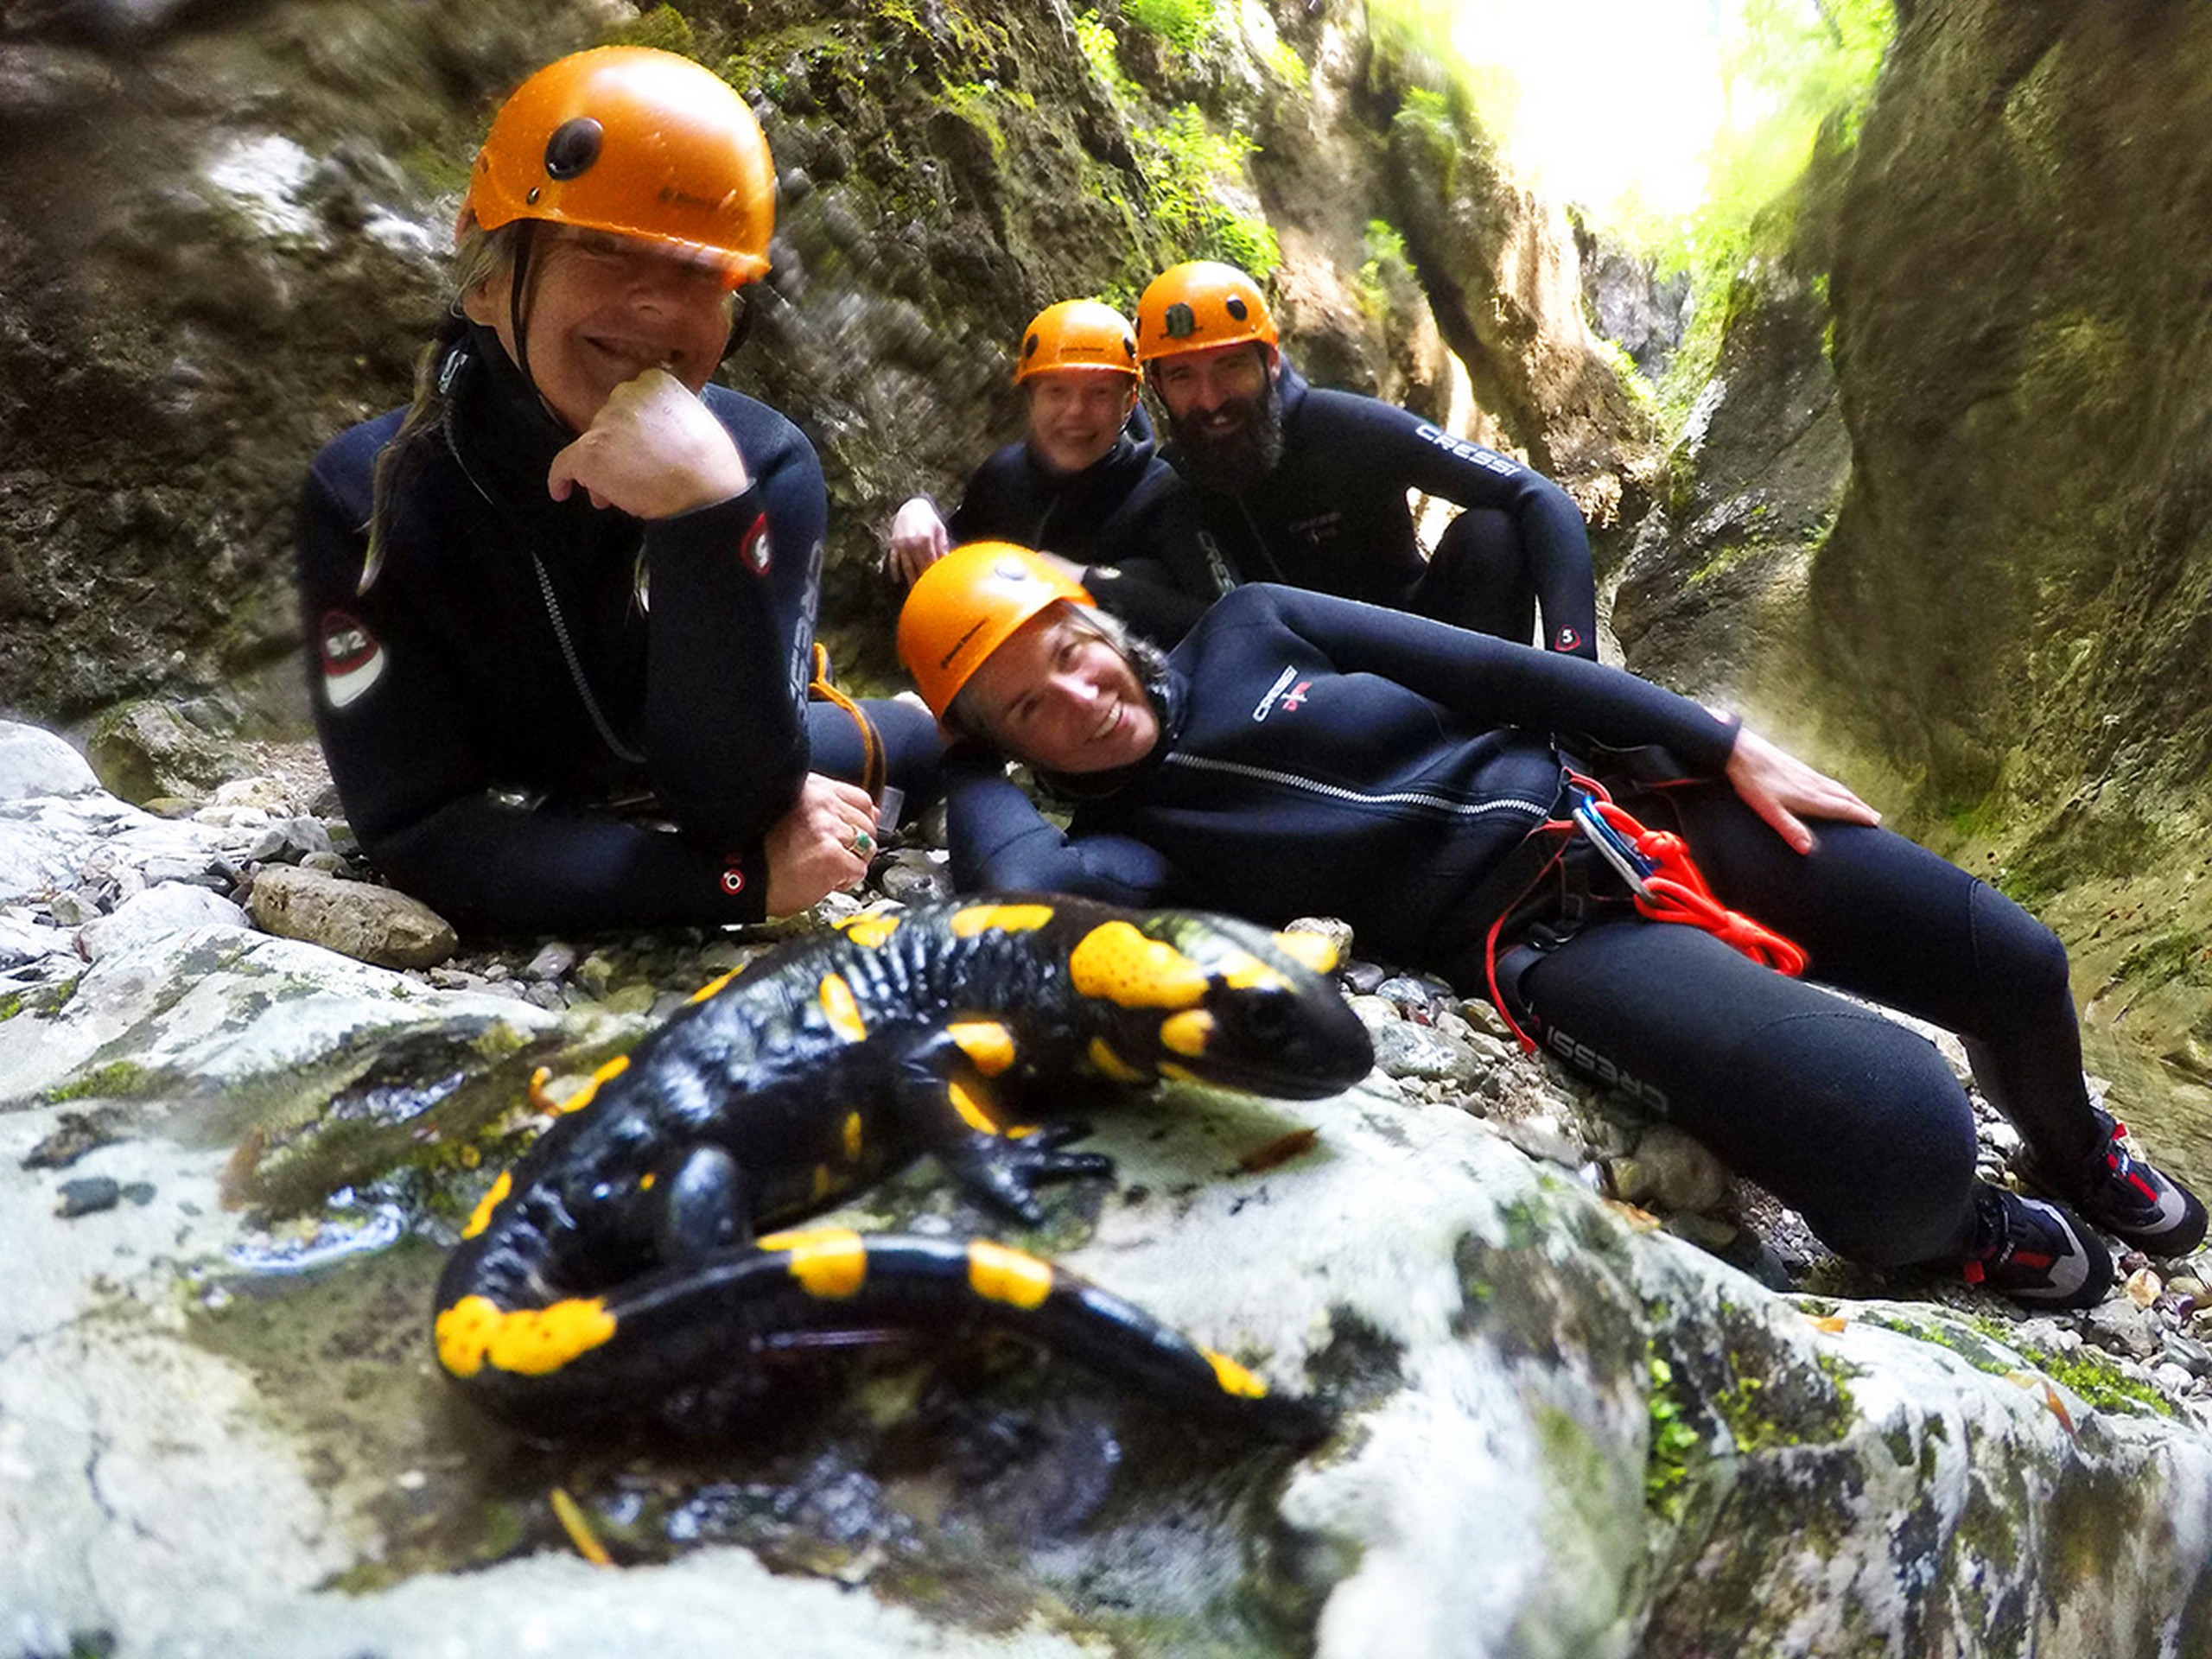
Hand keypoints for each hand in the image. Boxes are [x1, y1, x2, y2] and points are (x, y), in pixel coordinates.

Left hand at [547, 368, 749, 517]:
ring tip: (612, 493)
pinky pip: (563, 465)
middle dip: (614, 449)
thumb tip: (656, 432)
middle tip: (627, 475)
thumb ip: (671, 415)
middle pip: (607, 423)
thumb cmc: (711, 466)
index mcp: (655, 381)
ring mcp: (605, 423)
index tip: (636, 446)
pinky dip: (560, 479)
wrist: (705, 492)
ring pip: (590, 446)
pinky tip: (560, 491)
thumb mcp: (699, 421)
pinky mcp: (589, 452)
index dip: (630, 428)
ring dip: (598, 468)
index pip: (629, 401)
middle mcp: (625, 393)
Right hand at [762, 773, 878, 916]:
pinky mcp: (833, 857)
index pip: (859, 798)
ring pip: (867, 847)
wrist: (740, 878)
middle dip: (855, 843)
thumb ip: (827, 807)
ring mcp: (828, 829)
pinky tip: (824, 880)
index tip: (851, 833)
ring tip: (824, 867)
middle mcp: (821, 803)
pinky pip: (858, 871)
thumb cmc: (759, 850)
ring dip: (851, 861)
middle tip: (832, 855)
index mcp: (811, 788)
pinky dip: (845, 880)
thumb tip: (871, 812)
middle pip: (866, 823)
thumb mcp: (792, 812)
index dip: (859, 820)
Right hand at [886, 497, 949, 584]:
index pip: (931, 561)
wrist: (912, 507)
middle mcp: (912, 542)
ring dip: (910, 579)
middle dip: (923, 579)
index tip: (938, 583)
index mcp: (925, 539)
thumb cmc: (929, 520)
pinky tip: (897, 580)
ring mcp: (901, 544)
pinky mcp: (894, 544)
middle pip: (919, 566)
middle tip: (927, 592)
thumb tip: (946, 562)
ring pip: (906, 566)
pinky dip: (895, 570)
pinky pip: (894, 560)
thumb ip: (943, 547)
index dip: (934, 573)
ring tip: (914, 591)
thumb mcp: (940, 530)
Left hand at [1724, 727, 1880, 854]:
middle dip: (1861, 808)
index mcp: (1810, 796)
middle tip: (1877, 819)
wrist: (1739, 750)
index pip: (1843, 807)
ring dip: (1852, 797)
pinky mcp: (1796, 767)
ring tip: (1861, 805)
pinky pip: (1825, 780)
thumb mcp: (1769, 810)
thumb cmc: (1752, 782)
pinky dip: (1836, 788)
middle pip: (1844, 796)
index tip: (1876, 825)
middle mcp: (1813, 783)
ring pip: (1836, 787)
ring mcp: (1805, 773)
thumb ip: (1789, 829)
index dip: (1860, 816)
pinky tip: (1830, 788)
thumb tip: (1808, 850)